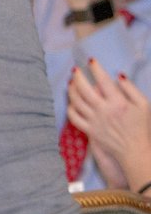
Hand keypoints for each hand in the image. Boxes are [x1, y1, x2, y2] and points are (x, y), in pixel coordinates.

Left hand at [68, 59, 150, 189]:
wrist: (136, 152)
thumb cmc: (142, 128)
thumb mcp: (144, 106)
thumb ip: (131, 89)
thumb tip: (118, 75)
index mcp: (117, 103)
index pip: (103, 81)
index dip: (95, 68)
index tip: (91, 61)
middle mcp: (103, 110)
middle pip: (84, 89)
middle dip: (77, 76)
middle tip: (75, 70)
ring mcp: (94, 121)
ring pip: (76, 101)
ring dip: (71, 89)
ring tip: (71, 82)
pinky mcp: (90, 130)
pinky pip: (74, 118)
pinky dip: (70, 108)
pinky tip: (72, 102)